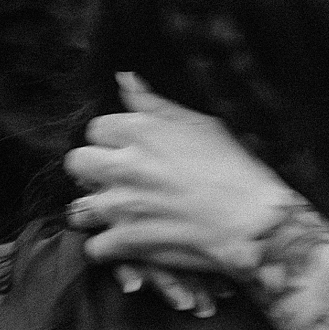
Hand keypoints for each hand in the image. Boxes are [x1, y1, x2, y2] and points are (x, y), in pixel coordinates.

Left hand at [66, 74, 299, 281]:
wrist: (251, 219)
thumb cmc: (233, 168)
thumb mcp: (198, 123)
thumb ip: (154, 104)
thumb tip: (125, 80)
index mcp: (140, 131)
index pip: (96, 129)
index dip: (110, 142)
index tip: (125, 152)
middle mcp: (124, 165)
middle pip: (77, 164)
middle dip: (91, 173)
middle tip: (112, 182)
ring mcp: (123, 205)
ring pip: (78, 209)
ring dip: (93, 213)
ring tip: (114, 215)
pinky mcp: (129, 241)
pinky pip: (95, 248)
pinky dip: (106, 249)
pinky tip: (121, 244)